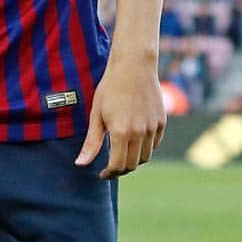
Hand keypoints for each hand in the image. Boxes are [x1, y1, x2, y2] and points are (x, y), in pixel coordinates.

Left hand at [75, 56, 165, 177]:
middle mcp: (139, 133)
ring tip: (121, 155)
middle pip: (132, 164)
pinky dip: (144, 149)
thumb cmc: (110, 89)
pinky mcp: (161, 122)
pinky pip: (154, 144)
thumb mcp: (96, 115)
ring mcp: (152, 128)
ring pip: (145, 157)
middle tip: (110, 167)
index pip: (117, 165)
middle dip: (120, 170)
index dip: (109, 173)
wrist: (134, 67)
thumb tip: (80, 164)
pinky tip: (133, 143)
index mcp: (120, 133)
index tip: (102, 174)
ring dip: (133, 161)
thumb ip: (91, 142)